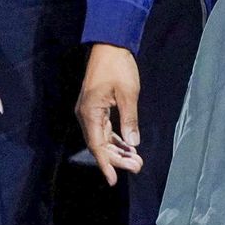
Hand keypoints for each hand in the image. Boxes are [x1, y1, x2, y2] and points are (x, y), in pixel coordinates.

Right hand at [76, 43, 142, 185]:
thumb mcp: (128, 93)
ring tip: (136, 160)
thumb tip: (133, 143)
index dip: (106, 164)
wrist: (109, 44)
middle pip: (99, 144)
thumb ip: (130, 119)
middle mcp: (86, 114)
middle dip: (117, 158)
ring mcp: (90, 110)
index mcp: (90, 112)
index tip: (114, 180)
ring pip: (102, 137)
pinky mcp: (95, 106)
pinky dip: (115, 138)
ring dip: (117, 149)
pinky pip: (104, 128)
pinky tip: (127, 145)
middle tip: (138, 167)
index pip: (97, 145)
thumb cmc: (118, 66)